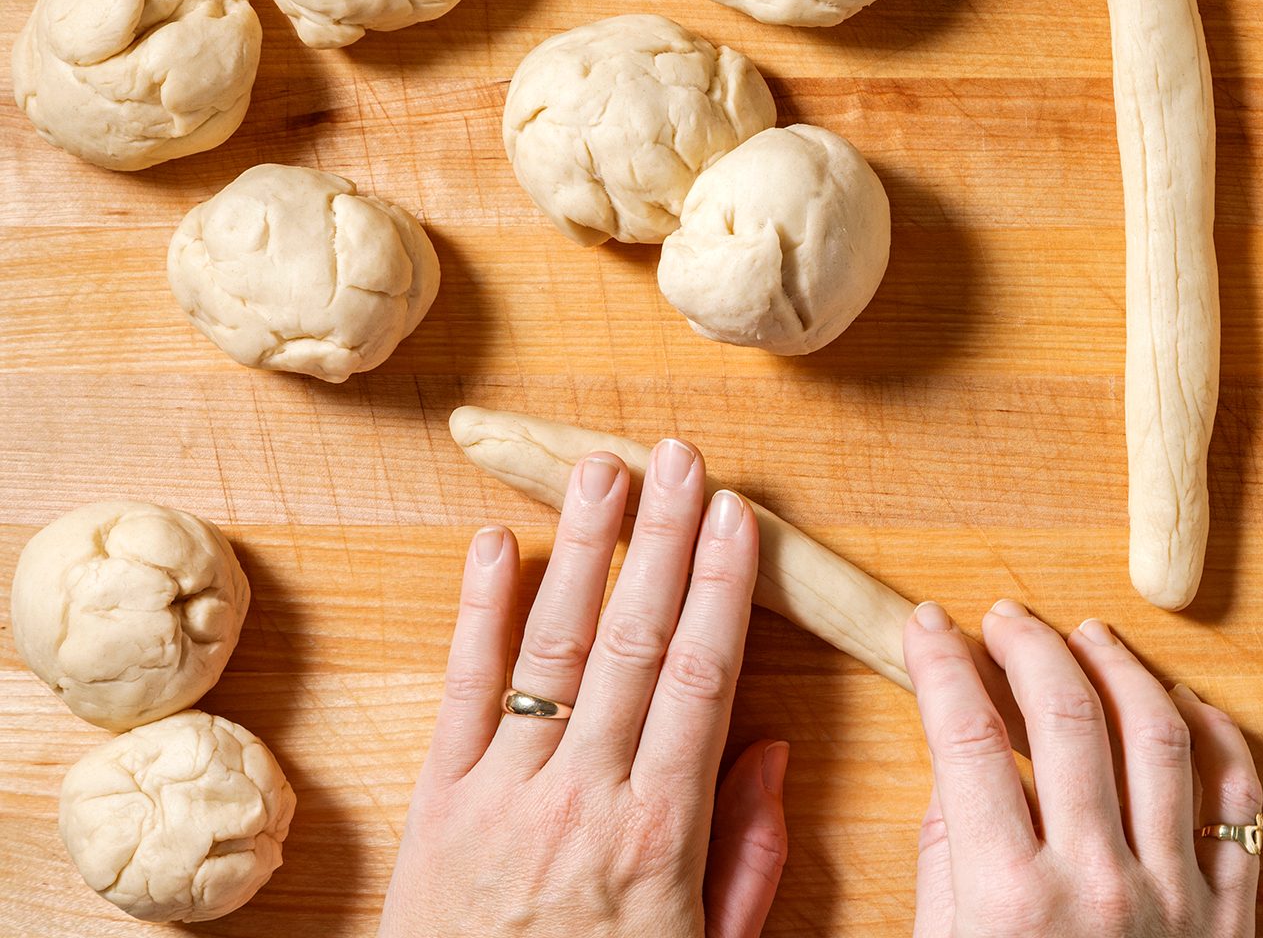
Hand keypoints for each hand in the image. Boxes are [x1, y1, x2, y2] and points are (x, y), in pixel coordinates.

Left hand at [380, 440, 787, 937]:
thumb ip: (749, 854)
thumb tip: (772, 749)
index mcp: (660, 831)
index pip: (701, 678)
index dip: (720, 587)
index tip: (737, 517)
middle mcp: (584, 797)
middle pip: (634, 642)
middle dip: (662, 541)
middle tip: (681, 459)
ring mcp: (503, 792)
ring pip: (552, 648)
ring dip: (582, 549)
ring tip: (604, 471)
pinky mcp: (438, 801)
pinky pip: (461, 692)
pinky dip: (478, 612)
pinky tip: (496, 542)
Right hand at [905, 600, 1260, 936]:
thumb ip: (944, 859)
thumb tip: (953, 764)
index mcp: (1009, 900)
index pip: (967, 738)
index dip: (941, 665)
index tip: (929, 626)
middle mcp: (1096, 885)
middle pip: (1066, 716)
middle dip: (1028, 646)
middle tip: (1005, 620)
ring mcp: (1172, 897)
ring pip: (1158, 738)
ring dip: (1119, 668)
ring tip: (1088, 636)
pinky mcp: (1226, 918)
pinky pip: (1237, 802)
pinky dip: (1216, 737)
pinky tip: (1182, 701)